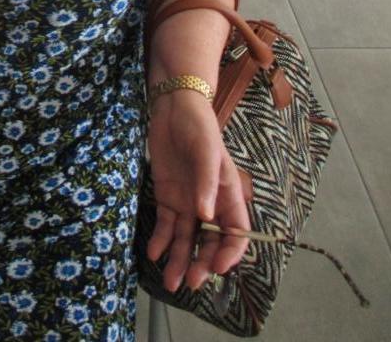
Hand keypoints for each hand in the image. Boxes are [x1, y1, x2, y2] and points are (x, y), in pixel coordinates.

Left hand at [146, 91, 248, 292]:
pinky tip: (154, 253)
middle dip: (202, 264)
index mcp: (228, 194)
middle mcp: (209, 203)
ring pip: (186, 239)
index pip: (236, 231)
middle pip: (209, 242)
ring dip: (179, 261)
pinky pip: (166, 225)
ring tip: (171, 282)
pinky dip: (161, 241)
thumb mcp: (207, 151)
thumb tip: (206, 216)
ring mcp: (188, 201)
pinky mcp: (168, 196)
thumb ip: (206, 184)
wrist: (174, 107)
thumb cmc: (199, 126)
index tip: (218, 267)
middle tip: (192, 282)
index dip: (229, 252)